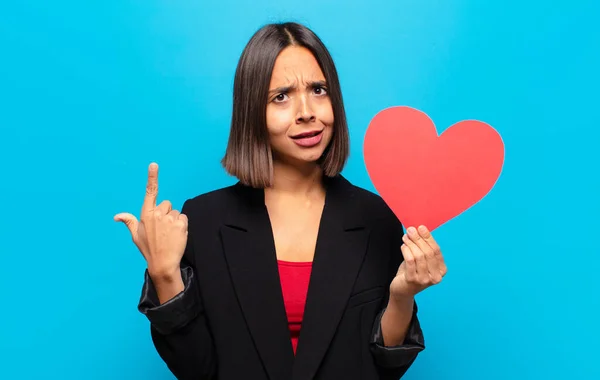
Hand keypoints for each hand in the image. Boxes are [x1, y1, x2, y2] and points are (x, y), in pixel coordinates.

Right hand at [114, 163, 187, 278]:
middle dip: (166, 213)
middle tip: (162, 229)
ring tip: (169, 234)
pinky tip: (176, 235)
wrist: (163, 263)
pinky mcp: (181, 224)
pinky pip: (183, 218)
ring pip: (175, 212)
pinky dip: (182, 225)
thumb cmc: (149, 249)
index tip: (154, 165)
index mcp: (146, 214)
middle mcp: (158, 214)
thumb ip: (129, 222)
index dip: (152, 177)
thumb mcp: (136, 235)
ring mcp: (170, 219)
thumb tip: (117, 216)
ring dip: (174, 220)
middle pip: (166, 204)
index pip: (150, 192)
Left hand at [390, 225, 446, 298]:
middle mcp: (436, 277)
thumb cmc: (413, 272)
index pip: (436, 251)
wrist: (402, 290)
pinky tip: (403, 246)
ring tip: (405, 237)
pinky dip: (406, 251)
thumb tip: (420, 229)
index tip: (421, 227)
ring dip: (411, 243)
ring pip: (419, 256)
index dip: (428, 238)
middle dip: (418, 239)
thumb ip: (423, 248)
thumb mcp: (422, 260)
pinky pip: (410, 261)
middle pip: (428, 253)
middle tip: (411, 230)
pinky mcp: (412, 280)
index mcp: (442, 270)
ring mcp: (424, 280)